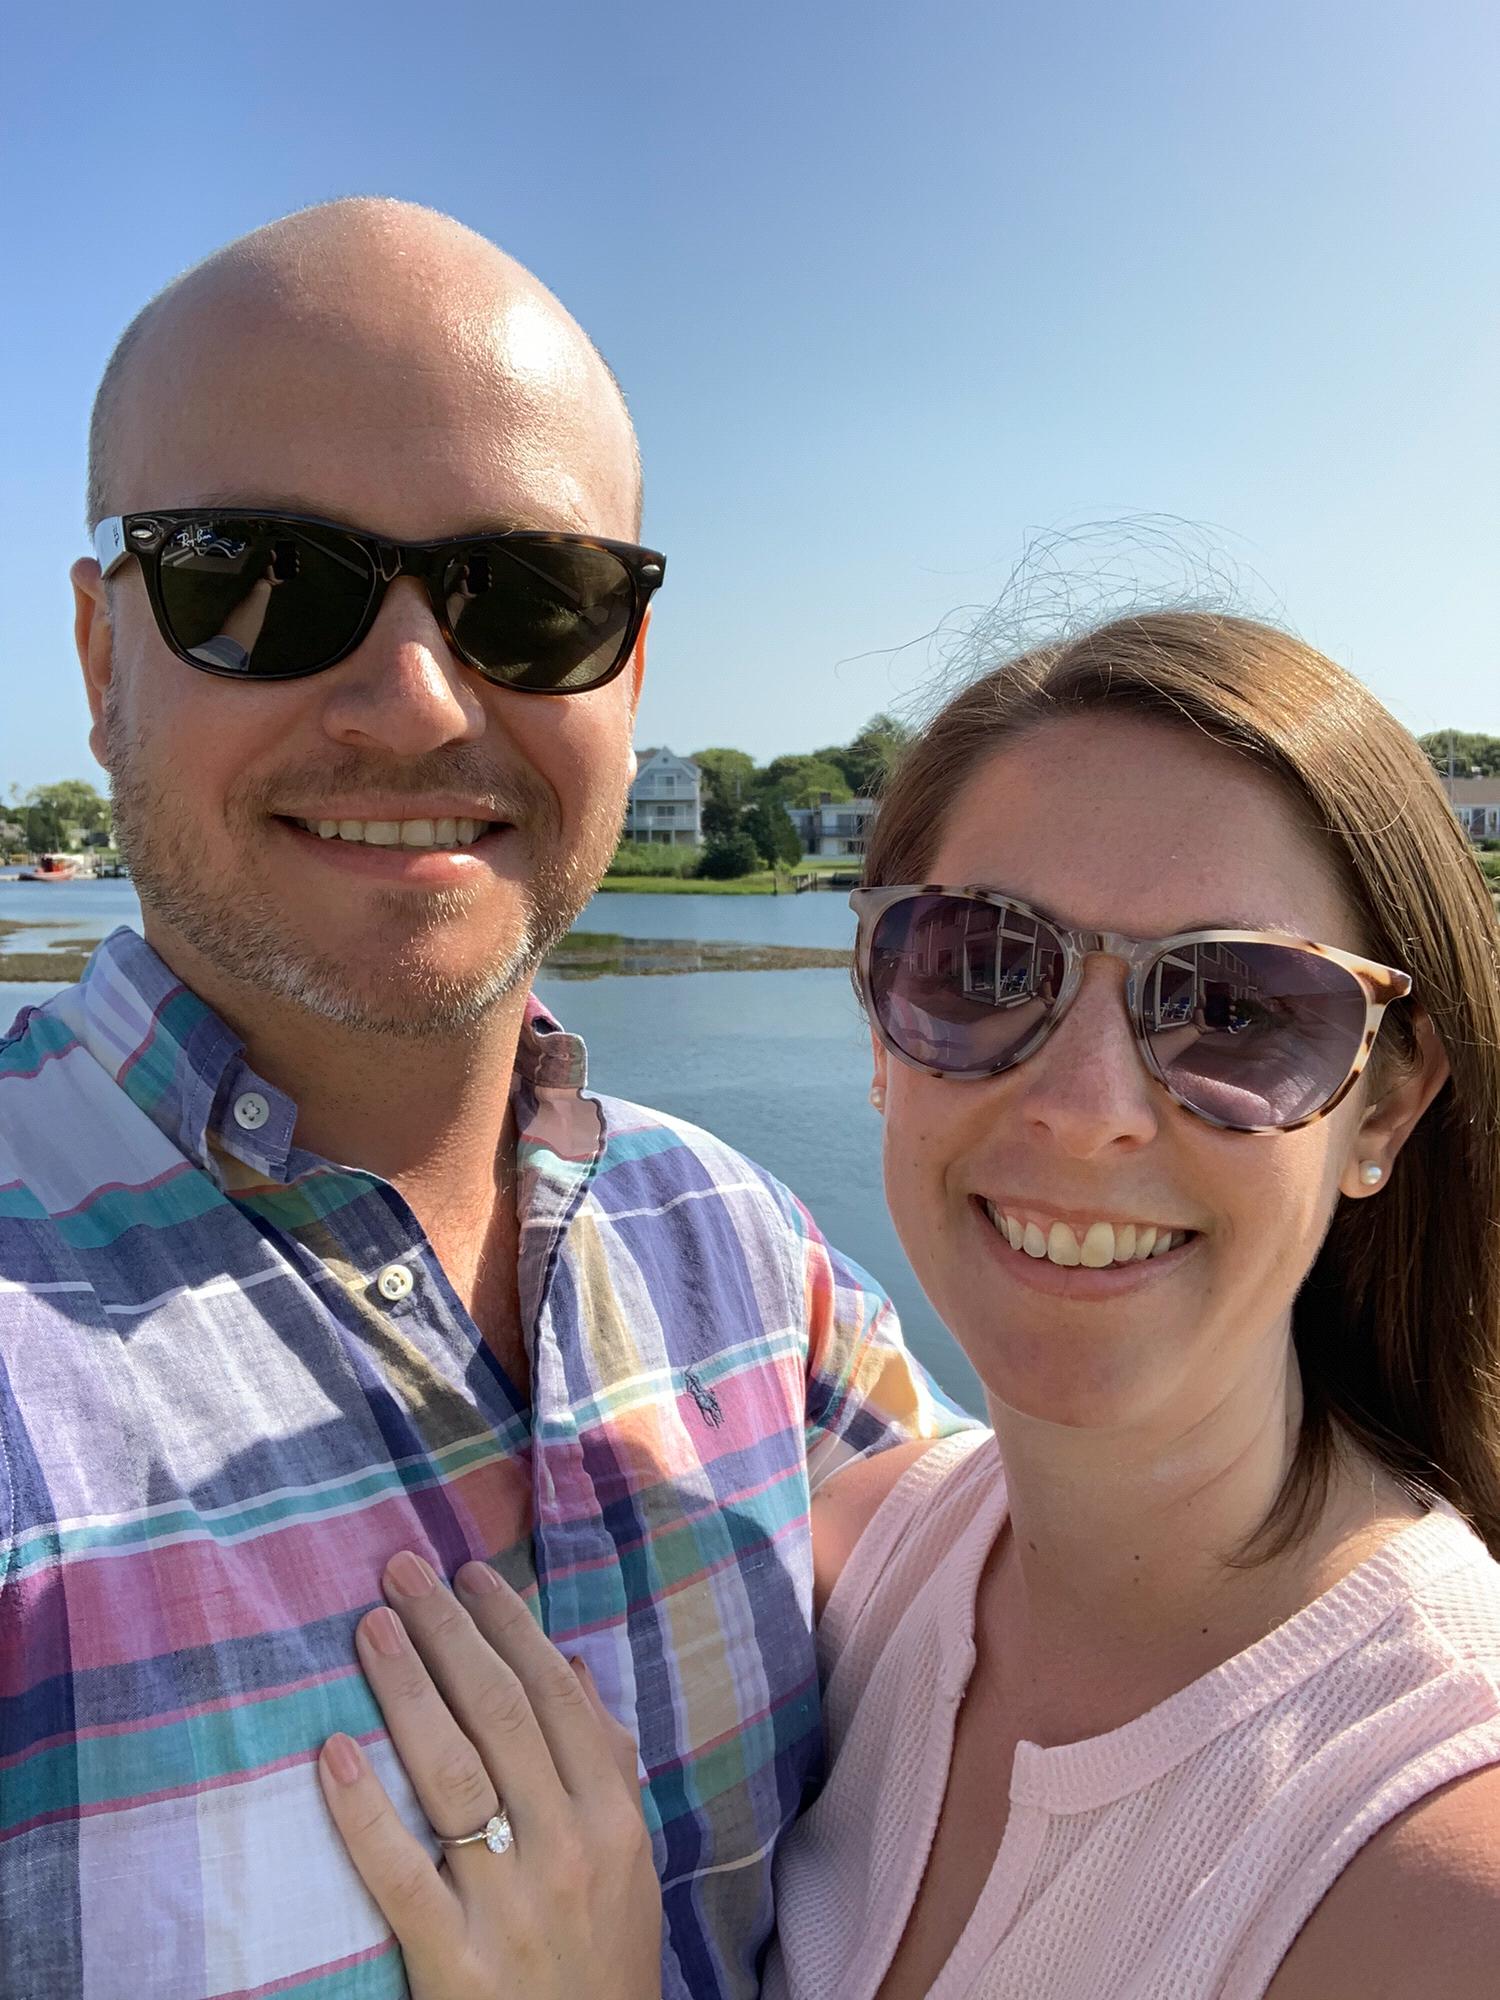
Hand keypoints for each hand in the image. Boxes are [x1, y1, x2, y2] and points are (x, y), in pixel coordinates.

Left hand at [319, 1553, 661, 1999]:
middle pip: (500, 1714)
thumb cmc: (603, 1958)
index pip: (555, 1695)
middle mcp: (568, 1848)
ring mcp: (510, 1904)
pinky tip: (333, 1753)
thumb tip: (571, 1666)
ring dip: (407, 1690)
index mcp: (613, 1817)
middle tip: (401, 1572)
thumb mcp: (629, 1860)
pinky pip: (400, 1872)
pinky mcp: (454, 1963)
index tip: (468, 1573)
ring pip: (452, 1773)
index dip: (510, 1626)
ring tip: (371, 1629)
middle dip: (449, 1632)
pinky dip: (364, 1809)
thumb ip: (606, 1764)